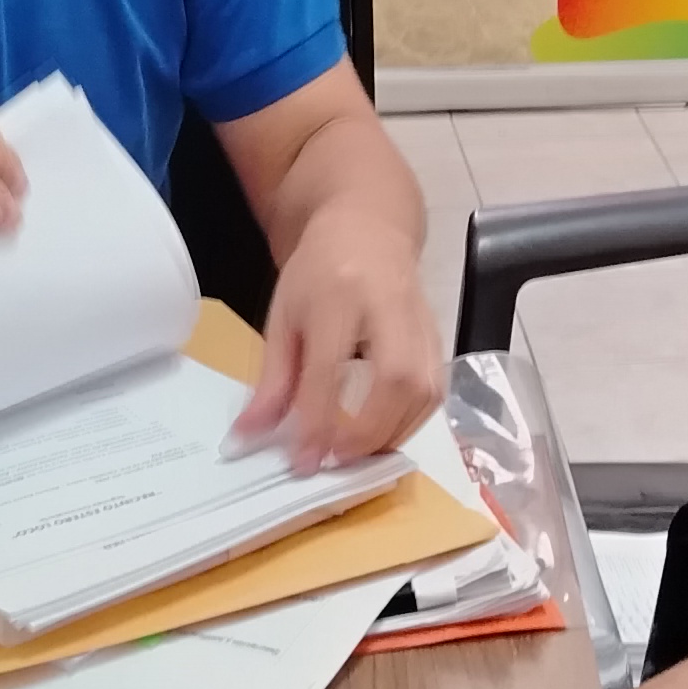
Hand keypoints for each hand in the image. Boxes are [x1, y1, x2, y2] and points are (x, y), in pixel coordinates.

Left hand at [233, 203, 442, 470]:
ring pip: (424, 390)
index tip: (303, 462)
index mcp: (337, 293)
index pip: (329, 368)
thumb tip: (249, 436)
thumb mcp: (283, 315)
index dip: (317, 421)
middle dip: (367, 432)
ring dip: (392, 434)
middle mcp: (387, 305)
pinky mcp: (438, 336)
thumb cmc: (319, 271)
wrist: (369, 226)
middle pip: (394, 379)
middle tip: (335, 459)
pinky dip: (411, 423)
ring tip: (358, 454)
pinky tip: (383, 434)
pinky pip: (436, 391)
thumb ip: (272, 379)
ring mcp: (421, 320)